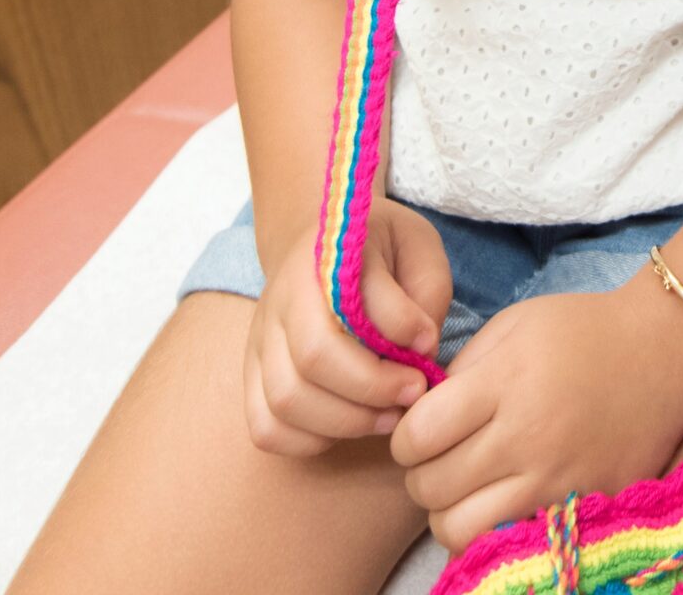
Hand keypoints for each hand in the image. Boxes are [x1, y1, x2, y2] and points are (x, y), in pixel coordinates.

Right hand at [243, 197, 448, 455]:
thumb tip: (420, 347)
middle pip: (313, 360)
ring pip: (285, 401)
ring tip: (389, 416)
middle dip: (373, 388)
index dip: (398, 331)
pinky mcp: (252, 377)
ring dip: (346, 422)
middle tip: (414, 392)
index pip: (351, 302)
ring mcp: (260, 342)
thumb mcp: (415, 244)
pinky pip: (266, 428)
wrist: (313, 241)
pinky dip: (309, 441)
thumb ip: (425, 291)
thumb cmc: (377, 248)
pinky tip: (348, 426)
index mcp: (323, 259)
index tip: (429, 345)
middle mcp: (281, 301)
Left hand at [392, 279, 682, 551]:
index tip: (420, 429)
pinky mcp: (584, 508)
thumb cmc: (583, 331)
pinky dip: (493, 531)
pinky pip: (510, 541)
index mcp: (505, 382)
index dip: (405, 436)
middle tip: (442, 457)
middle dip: (422, 474)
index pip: (416, 436)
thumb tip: (419, 418)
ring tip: (467, 488)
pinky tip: (502, 502)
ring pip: (459, 530)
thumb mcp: (514, 325)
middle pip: (431, 488)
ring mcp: (558, 481)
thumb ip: (461, 371)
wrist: (666, 353)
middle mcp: (528, 437)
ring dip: (450, 512)